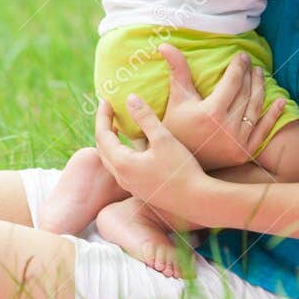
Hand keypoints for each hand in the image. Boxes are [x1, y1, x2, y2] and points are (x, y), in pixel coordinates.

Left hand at [93, 97, 203, 215]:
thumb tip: (130, 98)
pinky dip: (120, 153)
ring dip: (110, 142)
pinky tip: (132, 148)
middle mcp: (122, 177)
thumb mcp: (163, 139)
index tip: (105, 100)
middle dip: (103, 128)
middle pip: (102, 149)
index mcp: (122, 163)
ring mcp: (130, 186)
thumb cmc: (181, 169)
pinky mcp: (140, 191)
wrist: (197, 201)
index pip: (102, 135)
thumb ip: (145, 117)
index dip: (103, 116)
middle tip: (109, 112)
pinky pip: (121, 169)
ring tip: (117, 127)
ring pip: (111, 161)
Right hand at [155, 43, 288, 166]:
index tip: (242, 55)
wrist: (178, 162)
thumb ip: (177, 70)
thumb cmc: (175, 127)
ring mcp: (238, 142)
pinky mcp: (244, 153)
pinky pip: (263, 131)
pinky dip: (272, 116)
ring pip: (255, 109)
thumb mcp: (178, 98)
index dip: (238, 67)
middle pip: (245, 94)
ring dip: (260, 89)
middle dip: (249, 75)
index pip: (232, 83)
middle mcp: (228, 128)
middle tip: (250, 63)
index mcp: (211, 112)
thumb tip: (165, 45)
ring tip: (260, 74)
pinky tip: (281, 101)